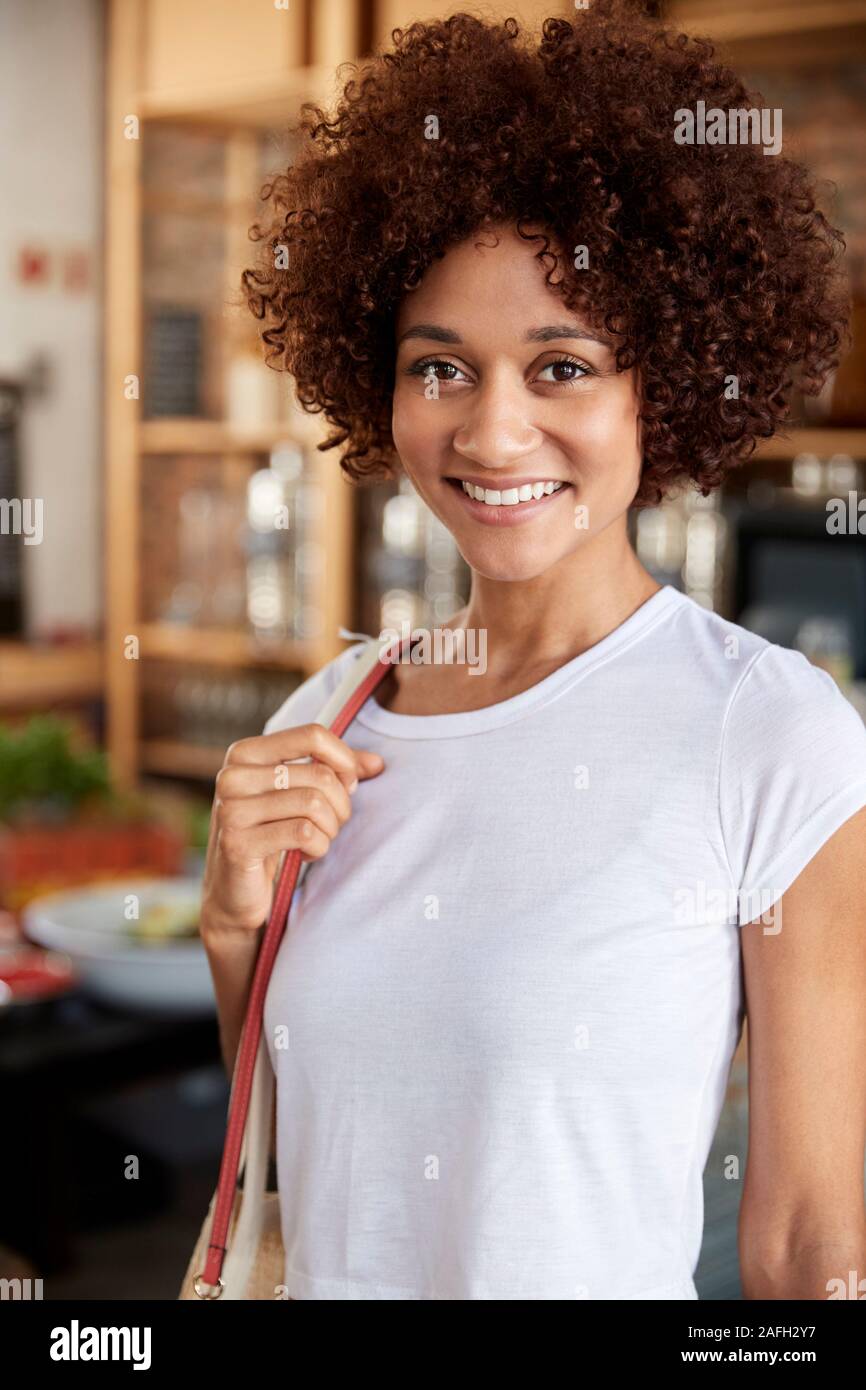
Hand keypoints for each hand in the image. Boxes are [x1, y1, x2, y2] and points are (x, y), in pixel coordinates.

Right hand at [200, 723, 384, 934]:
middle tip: (333, 823)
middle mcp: (232, 776)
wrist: (235, 891)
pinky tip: (306, 854)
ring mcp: (231, 810)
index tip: (350, 784)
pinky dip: (318, 847)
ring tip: (319, 839)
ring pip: (314, 803)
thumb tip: (377, 763)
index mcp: (245, 753)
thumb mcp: (300, 794)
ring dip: (330, 828)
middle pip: (319, 775)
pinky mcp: (238, 844)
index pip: (312, 735)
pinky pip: (304, 833)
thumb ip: (336, 772)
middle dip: (340, 804)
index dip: (344, 759)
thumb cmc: (272, 834)